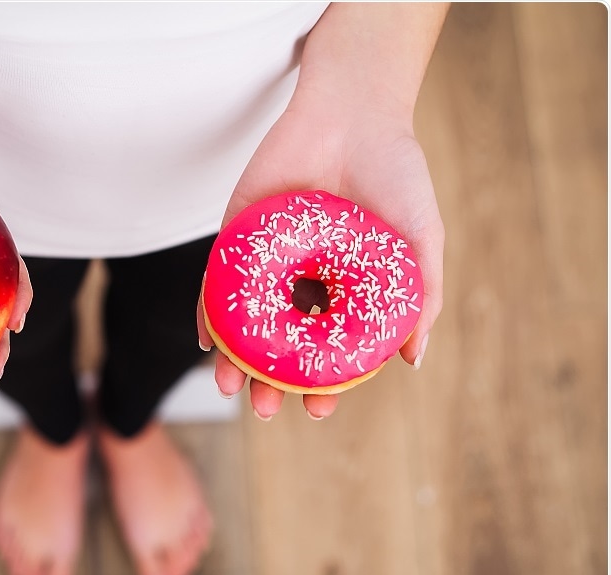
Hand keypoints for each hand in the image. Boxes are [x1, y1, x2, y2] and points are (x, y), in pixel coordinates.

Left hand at [196, 99, 444, 420]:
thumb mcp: (420, 240)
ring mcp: (267, 263)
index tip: (318, 410)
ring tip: (230, 388)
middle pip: (280, 345)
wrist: (353, 112)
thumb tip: (414, 360)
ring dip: (235, 360)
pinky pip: (216, 283)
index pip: (327, 350)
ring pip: (245, 323)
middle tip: (266, 409)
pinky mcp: (236, 238)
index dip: (322, 384)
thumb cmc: (395, 175)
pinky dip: (208, 313)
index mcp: (343, 291)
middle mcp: (302, 283)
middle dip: (271, 383)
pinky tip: (206, 341)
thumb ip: (420, 298)